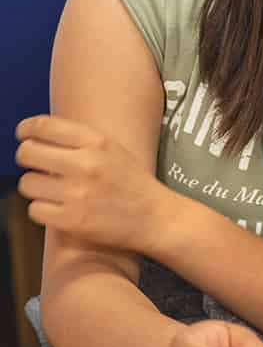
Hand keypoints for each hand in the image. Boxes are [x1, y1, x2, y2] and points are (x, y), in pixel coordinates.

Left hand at [15, 115, 171, 252]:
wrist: (155, 218)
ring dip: (36, 187)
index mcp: (98, 142)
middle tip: (39, 166)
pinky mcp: (71, 220)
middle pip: (27, 153)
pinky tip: (60, 208)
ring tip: (54, 191)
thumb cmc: (133, 184)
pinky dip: (43, 209)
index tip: (23, 134)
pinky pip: (34, 210)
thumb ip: (79, 141)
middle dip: (28, 158)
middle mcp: (86, 164)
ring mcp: (78, 193)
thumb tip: (36, 136)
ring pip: (27, 183)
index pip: (43, 126)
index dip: (26, 129)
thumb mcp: (114, 150)